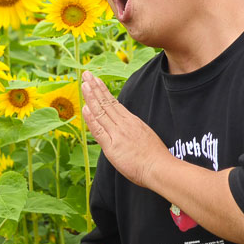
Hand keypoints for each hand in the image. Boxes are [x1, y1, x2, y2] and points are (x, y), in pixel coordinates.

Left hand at [81, 70, 166, 187]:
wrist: (160, 168)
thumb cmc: (155, 158)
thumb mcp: (146, 137)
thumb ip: (134, 131)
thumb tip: (127, 130)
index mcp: (132, 122)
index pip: (114, 103)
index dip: (103, 91)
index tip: (96, 81)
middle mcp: (124, 124)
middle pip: (106, 102)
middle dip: (95, 87)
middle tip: (86, 74)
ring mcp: (117, 134)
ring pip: (101, 112)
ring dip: (91, 97)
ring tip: (84, 83)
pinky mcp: (112, 147)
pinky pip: (99, 131)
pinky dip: (91, 119)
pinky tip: (85, 108)